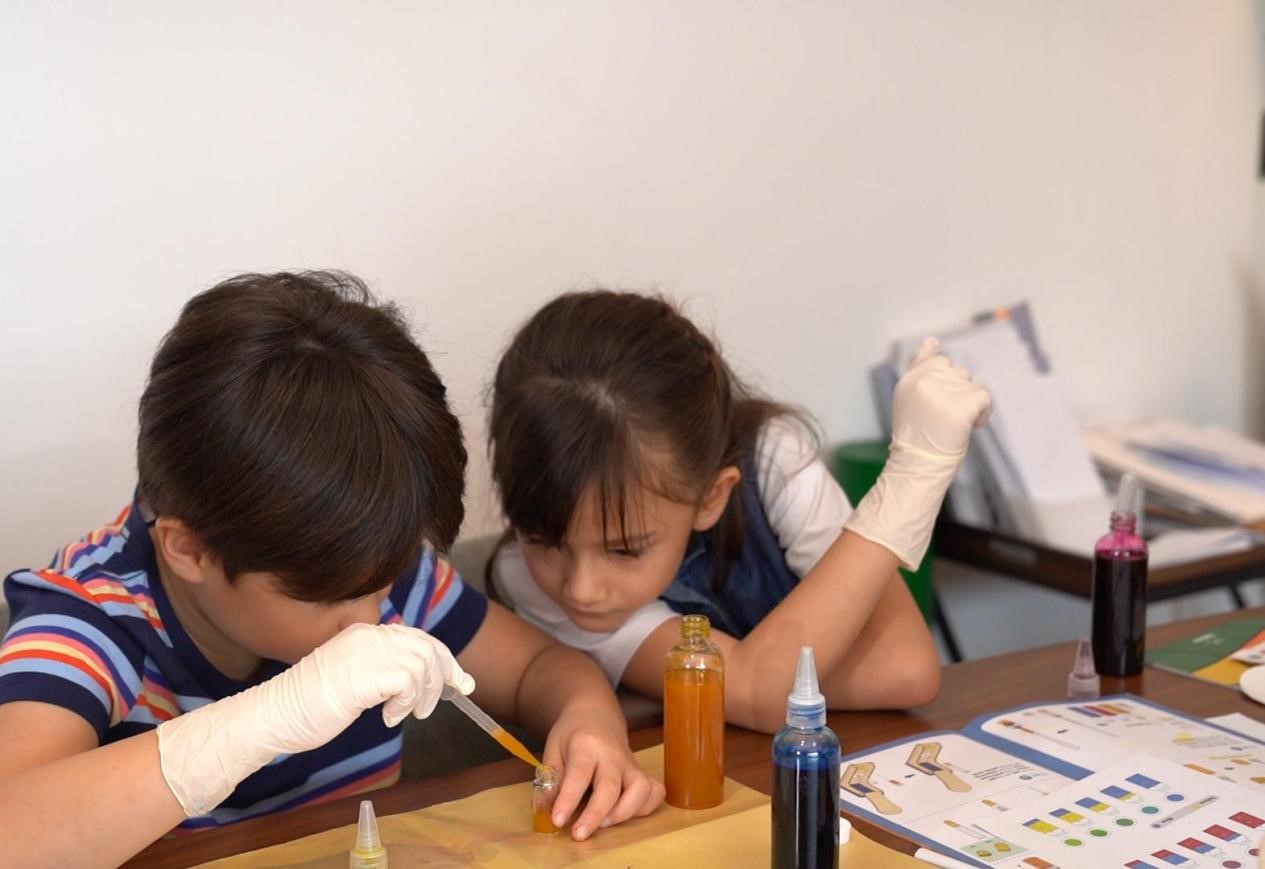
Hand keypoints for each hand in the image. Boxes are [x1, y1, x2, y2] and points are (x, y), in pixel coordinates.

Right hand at [157, 623, 473, 815]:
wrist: (274, 716)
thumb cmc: (307, 706)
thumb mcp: (350, 679)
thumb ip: (379, 671)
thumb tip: (417, 679)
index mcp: (363, 633)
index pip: (416, 637)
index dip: (443, 658)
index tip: (460, 680)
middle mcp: (368, 636)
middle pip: (427, 646)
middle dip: (445, 674)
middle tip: (449, 697)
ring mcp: (368, 652)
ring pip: (424, 665)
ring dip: (423, 695)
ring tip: (407, 714)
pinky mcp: (367, 674)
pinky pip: (409, 683)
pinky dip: (406, 704)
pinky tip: (388, 718)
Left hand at [543, 709, 664, 840]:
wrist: (596, 714)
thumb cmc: (572, 735)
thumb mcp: (553, 749)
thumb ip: (550, 780)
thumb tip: (545, 810)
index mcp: (586, 745)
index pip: (579, 774)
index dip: (568, 800)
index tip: (557, 820)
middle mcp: (612, 755)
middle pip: (611, 787)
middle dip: (595, 815)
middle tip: (579, 834)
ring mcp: (631, 764)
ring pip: (641, 789)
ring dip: (625, 812)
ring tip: (604, 823)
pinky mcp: (642, 772)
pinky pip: (654, 792)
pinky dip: (645, 808)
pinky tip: (626, 814)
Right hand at [845, 337, 991, 569]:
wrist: (918, 468)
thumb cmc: (917, 437)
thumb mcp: (910, 398)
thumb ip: (920, 366)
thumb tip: (932, 340)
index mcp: (910, 378)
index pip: (939, 363)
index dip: (945, 386)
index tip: (934, 409)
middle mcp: (924, 381)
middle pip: (960, 374)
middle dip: (958, 395)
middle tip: (942, 422)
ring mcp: (943, 392)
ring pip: (973, 386)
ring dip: (970, 406)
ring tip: (952, 427)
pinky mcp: (962, 405)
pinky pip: (985, 398)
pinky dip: (983, 415)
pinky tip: (969, 428)